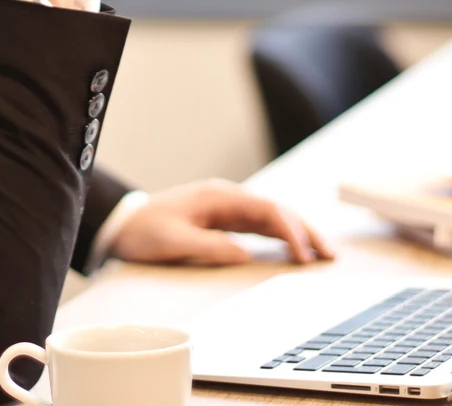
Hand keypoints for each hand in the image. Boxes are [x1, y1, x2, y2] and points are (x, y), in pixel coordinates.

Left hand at [110, 180, 334, 265]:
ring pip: (273, 218)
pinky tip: (295, 251)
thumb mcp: (172, 241)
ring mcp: (228, 209)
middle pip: (277, 211)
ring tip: (322, 254)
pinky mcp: (225, 221)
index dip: (289, 231)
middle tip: (329, 254)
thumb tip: (245, 254)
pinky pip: (260, 227)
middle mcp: (228, 199)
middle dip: (305, 231)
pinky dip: (281, 238)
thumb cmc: (144, 230)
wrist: (122, 224)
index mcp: (219, 197)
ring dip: (298, 234)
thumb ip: (209, 246)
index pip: (267, 209)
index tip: (303, 254)